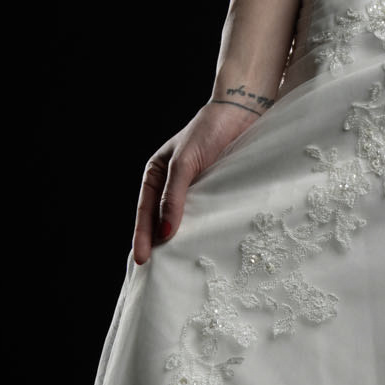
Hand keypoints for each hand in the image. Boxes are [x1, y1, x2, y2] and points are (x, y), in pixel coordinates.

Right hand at [131, 99, 263, 265]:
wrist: (242, 112)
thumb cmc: (208, 131)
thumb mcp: (185, 163)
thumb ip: (174, 196)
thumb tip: (166, 231)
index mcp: (155, 174)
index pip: (144, 211)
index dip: (142, 236)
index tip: (142, 259)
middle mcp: (170, 184)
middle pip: (159, 219)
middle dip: (155, 244)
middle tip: (153, 272)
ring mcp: (192, 189)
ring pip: (181, 220)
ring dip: (178, 240)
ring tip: (174, 266)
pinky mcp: (213, 191)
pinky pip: (202, 215)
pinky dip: (199, 231)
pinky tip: (200, 246)